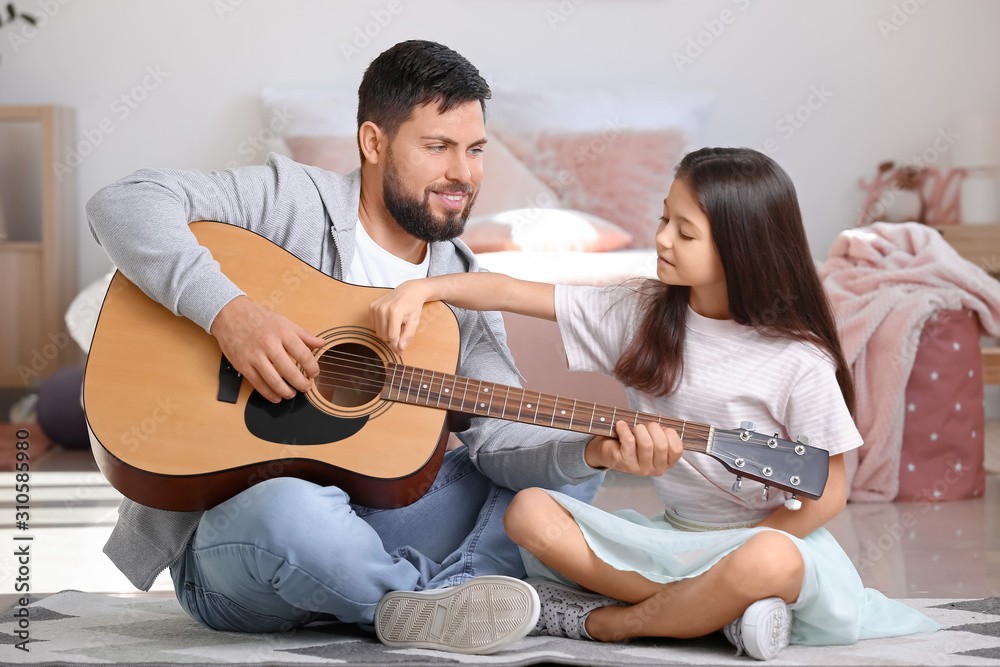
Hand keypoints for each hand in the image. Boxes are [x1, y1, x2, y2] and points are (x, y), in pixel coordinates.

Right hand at [210, 295, 324, 402]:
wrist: (229, 313)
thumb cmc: (258, 317)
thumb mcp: (284, 321)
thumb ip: (304, 334)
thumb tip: (322, 343)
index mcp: (282, 332)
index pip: (304, 355)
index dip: (312, 368)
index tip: (314, 374)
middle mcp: (269, 344)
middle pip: (290, 371)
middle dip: (301, 384)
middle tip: (306, 387)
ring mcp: (254, 356)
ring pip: (274, 381)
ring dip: (286, 392)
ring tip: (292, 394)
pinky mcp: (242, 364)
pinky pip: (258, 384)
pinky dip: (269, 394)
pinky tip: (277, 396)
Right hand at [370, 279, 434, 353]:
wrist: (409, 291)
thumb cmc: (413, 307)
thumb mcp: (414, 322)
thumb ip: (407, 336)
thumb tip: (400, 349)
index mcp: (395, 312)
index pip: (392, 337)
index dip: (396, 346)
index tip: (400, 351)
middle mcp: (383, 309)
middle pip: (384, 336)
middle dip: (393, 337)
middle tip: (401, 330)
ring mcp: (376, 307)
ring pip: (378, 332)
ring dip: (387, 332)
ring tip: (396, 323)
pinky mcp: (372, 306)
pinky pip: (374, 326)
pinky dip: (381, 326)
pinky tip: (389, 319)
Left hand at [584, 421, 681, 476]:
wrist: (607, 451)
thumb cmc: (633, 441)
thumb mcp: (652, 439)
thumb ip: (662, 434)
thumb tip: (662, 426)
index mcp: (667, 463)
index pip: (677, 449)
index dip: (669, 433)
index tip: (660, 429)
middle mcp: (656, 469)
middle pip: (661, 445)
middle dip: (653, 428)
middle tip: (644, 426)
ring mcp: (641, 469)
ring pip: (646, 444)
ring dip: (639, 429)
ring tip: (633, 428)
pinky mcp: (625, 463)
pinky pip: (629, 442)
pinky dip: (624, 429)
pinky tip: (621, 426)